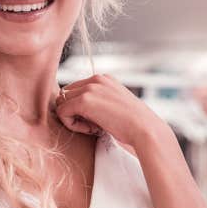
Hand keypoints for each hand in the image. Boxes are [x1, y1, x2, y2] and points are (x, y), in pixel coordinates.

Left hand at [53, 75, 169, 148]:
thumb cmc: (132, 124)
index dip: (80, 109)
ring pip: (61, 103)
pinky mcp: (84, 100)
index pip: (75, 90)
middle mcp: (96, 78)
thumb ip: (97, 102)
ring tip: (93, 127)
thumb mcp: (114, 106)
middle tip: (93, 125)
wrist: (145, 129)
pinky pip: (62, 112)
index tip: (97, 121)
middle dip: (74, 112)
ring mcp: (90, 88)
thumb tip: (72, 109)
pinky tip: (91, 129)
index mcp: (103, 78)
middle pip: (65, 95)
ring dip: (73, 119)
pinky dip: (72, 125)